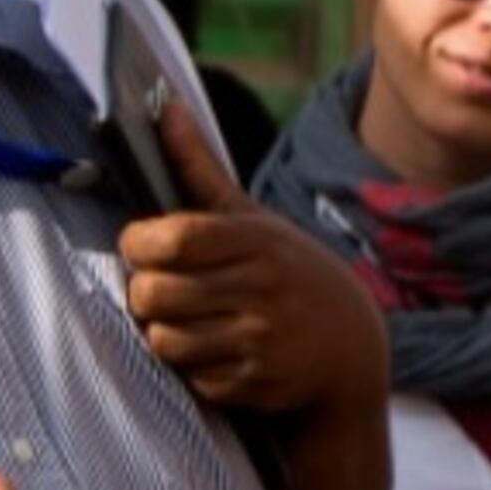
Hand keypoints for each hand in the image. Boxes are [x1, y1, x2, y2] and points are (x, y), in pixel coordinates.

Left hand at [122, 92, 388, 415]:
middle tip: (162, 286)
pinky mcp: (256, 383)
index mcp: (256, 241)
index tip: (142, 244)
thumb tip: (163, 106)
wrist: (350, 346)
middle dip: (145, 292)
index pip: (173, 239)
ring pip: (164, 340)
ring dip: (165, 331)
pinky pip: (190, 378)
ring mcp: (260, 339)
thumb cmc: (288, 271)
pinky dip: (194, 368)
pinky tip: (220, 351)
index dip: (140, 243)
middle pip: (153, 294)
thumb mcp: (252, 219)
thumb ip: (198, 168)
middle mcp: (260, 288)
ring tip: (188, 319)